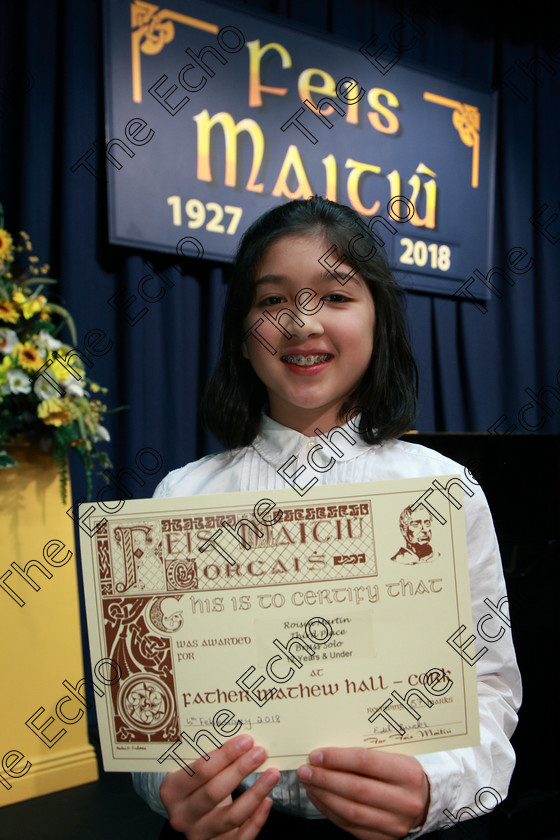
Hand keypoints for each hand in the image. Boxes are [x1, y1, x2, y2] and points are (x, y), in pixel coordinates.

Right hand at [160, 733, 279, 839]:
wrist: (187, 811)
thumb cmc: (194, 782)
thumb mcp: (191, 768)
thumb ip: (209, 756)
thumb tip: (243, 737)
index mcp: (171, 790)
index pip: (200, 771)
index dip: (225, 755)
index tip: (246, 741)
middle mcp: (182, 815)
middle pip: (214, 792)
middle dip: (240, 770)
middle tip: (260, 753)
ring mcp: (199, 833)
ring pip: (231, 816)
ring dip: (255, 794)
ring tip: (272, 774)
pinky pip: (241, 837)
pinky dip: (257, 820)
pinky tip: (268, 801)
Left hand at [296, 747, 429, 838]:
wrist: (427, 801)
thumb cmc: (404, 772)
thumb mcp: (395, 755)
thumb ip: (367, 754)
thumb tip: (328, 752)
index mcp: (408, 773)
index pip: (366, 763)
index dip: (337, 759)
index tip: (316, 755)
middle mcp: (405, 801)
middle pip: (356, 789)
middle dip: (325, 779)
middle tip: (305, 770)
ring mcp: (395, 824)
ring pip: (351, 812)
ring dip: (324, 797)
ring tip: (309, 784)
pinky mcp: (384, 839)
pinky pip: (350, 827)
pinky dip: (330, 812)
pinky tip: (320, 798)